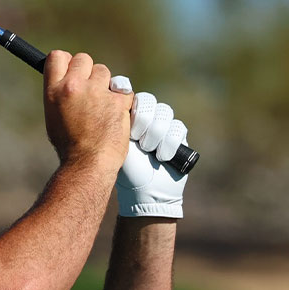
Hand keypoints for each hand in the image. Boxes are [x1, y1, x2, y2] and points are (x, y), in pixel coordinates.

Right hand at [43, 51, 133, 169]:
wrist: (87, 164)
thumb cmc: (69, 146)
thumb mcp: (53, 116)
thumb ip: (60, 94)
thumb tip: (67, 79)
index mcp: (54, 91)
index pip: (58, 56)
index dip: (67, 61)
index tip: (73, 70)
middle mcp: (73, 87)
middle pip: (83, 59)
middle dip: (88, 72)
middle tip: (91, 91)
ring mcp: (96, 92)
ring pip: (104, 72)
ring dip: (106, 85)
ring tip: (102, 107)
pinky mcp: (117, 100)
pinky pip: (123, 90)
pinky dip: (122, 100)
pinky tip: (115, 116)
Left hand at [111, 78, 187, 218]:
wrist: (145, 194)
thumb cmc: (125, 170)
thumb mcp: (115, 144)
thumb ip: (113, 122)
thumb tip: (110, 98)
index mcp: (129, 116)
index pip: (132, 96)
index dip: (133, 105)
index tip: (127, 121)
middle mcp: (147, 118)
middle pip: (149, 101)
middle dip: (143, 120)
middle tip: (137, 140)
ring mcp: (164, 126)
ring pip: (165, 112)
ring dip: (155, 133)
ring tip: (148, 151)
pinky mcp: (178, 137)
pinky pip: (178, 128)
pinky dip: (169, 143)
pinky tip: (162, 157)